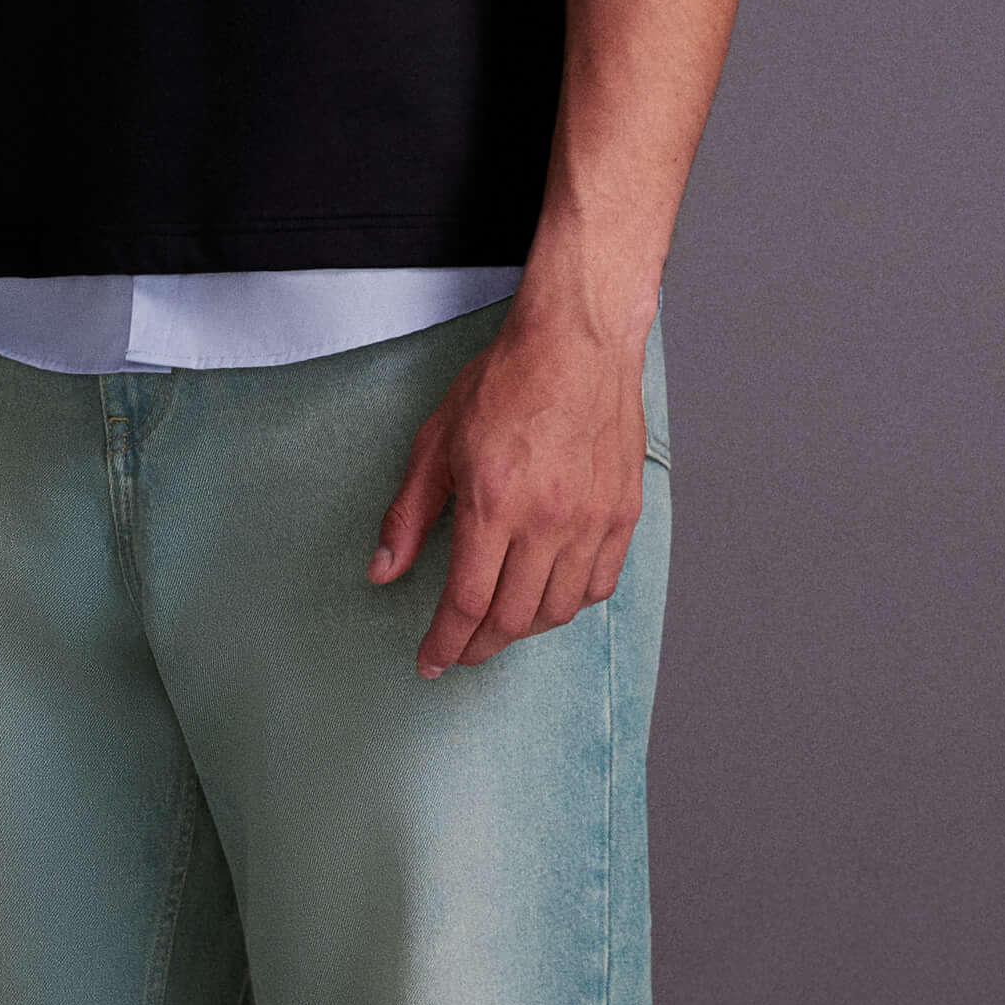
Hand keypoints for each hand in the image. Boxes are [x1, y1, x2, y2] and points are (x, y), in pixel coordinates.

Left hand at [369, 313, 645, 678]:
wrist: (578, 343)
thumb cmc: (506, 382)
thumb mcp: (436, 441)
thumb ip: (408, 514)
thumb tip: (382, 571)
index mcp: (494, 504)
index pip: (466, 603)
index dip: (445, 643)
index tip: (430, 661)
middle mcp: (547, 521)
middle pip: (512, 619)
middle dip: (479, 646)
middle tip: (459, 650)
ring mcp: (591, 520)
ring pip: (558, 610)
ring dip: (522, 631)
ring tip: (498, 628)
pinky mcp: (622, 513)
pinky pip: (598, 585)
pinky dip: (570, 605)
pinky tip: (547, 598)